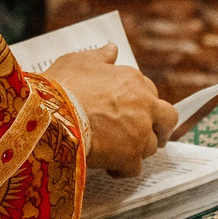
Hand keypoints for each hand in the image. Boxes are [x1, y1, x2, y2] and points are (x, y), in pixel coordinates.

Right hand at [41, 43, 174, 176]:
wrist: (49, 114)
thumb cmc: (61, 86)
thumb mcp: (78, 61)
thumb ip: (100, 57)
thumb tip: (112, 49)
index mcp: (133, 80)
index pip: (151, 92)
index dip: (142, 103)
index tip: (134, 110)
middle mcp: (143, 105)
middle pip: (168, 119)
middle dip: (161, 128)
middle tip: (150, 135)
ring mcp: (139, 132)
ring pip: (151, 146)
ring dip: (136, 150)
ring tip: (117, 151)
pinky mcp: (129, 156)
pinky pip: (134, 168)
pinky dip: (123, 169)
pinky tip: (109, 167)